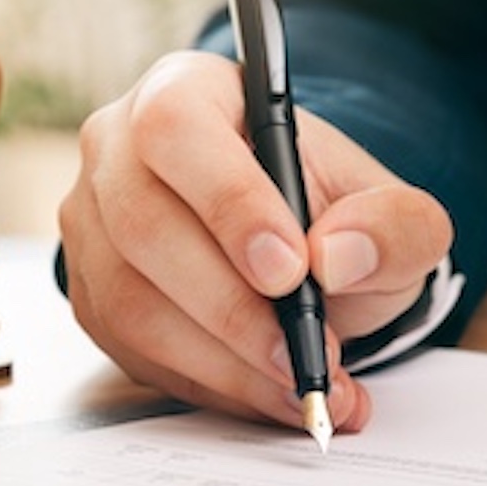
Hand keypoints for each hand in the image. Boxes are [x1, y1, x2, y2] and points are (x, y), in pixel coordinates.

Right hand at [59, 51, 452, 431]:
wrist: (298, 257)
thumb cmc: (330, 215)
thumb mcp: (392, 212)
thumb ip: (394, 226)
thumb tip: (338, 257)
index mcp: (184, 90)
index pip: (176, 129)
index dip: (228, 202)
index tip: (291, 270)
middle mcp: (117, 150)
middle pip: (142, 225)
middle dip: (231, 306)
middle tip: (305, 355)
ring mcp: (92, 227)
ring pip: (131, 301)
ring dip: (224, 360)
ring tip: (304, 385)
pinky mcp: (92, 297)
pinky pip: (134, 351)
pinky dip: (210, 385)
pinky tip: (268, 395)